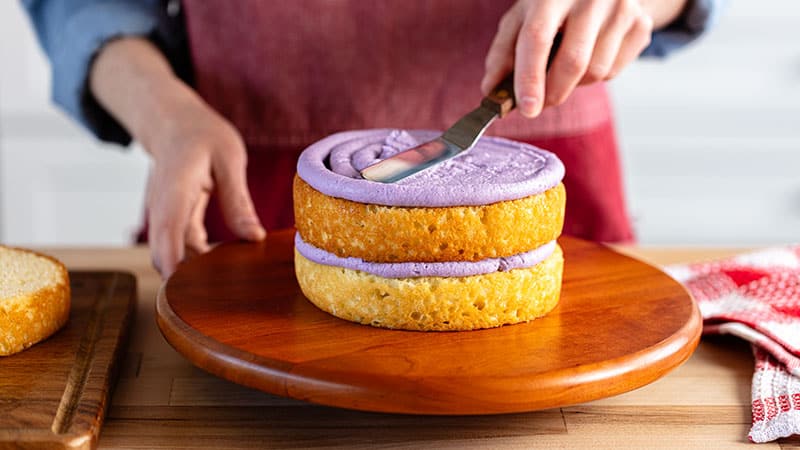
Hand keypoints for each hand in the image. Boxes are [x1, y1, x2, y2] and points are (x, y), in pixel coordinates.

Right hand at [89, 38, 264, 277]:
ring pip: (171, 252)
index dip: (172, 260)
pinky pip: (181, 246)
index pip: (168, 229)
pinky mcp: (173, 218)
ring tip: (227, 288)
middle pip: (163, 251)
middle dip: (182, 278)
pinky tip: (222, 267)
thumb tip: (254, 238)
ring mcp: (164, 213)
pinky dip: (197, 258)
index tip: (182, 288)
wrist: (173, 122)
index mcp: (176, 186)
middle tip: (217, 300)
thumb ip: (238, 199)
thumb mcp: (229, 159)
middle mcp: (163, 205)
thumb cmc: (203, 135)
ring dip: (192, 271)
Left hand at [482, 0, 685, 117]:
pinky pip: (614, 71)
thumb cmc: (552, 4)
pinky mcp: (641, 23)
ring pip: (596, 72)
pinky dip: (597, 76)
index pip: (538, 38)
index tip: (527, 108)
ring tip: (566, 66)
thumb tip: (491, 91)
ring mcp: (621, 8)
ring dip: (575, 85)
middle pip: (573, 62)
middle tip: (540, 103)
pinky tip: (591, 55)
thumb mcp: (522, 17)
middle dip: (553, 93)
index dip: (530, 77)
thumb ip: (503, 53)